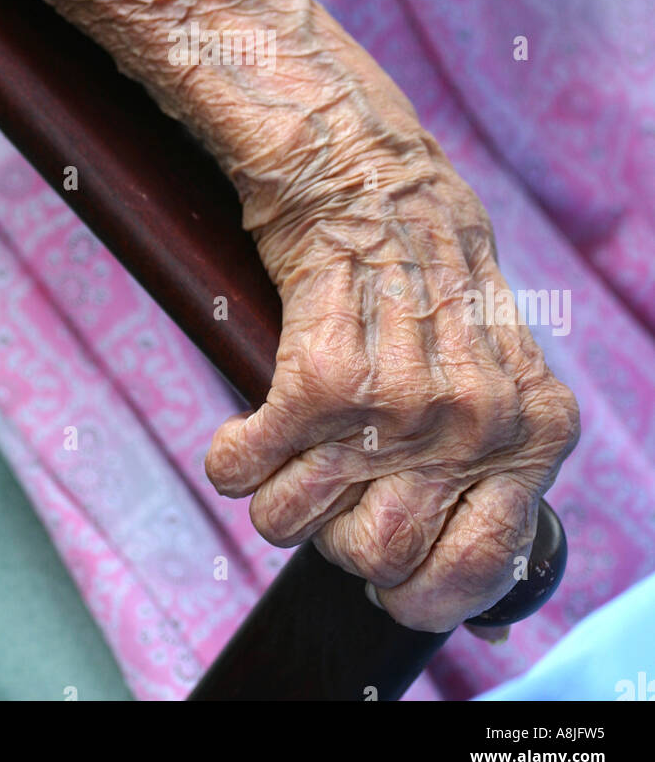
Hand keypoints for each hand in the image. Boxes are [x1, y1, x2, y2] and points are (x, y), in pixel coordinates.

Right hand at [206, 21, 579, 632]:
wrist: (363, 169)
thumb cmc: (421, 266)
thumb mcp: (491, 361)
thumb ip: (491, 456)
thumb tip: (470, 588)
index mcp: (529, 426)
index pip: (479, 568)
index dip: (418, 592)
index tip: (385, 585)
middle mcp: (473, 424)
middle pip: (373, 556)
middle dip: (334, 534)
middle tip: (329, 484)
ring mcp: (399, 406)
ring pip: (295, 523)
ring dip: (274, 496)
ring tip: (285, 450)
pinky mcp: (320, 381)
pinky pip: (247, 470)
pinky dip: (233, 457)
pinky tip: (245, 432)